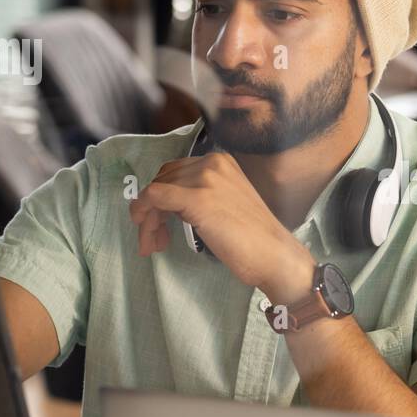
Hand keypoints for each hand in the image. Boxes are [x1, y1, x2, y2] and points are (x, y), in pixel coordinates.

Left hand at [129, 153, 315, 301]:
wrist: (273, 254)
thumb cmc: (252, 238)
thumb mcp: (224, 203)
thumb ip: (200, 195)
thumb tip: (165, 205)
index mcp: (220, 162)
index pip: (175, 172)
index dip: (161, 198)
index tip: (160, 224)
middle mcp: (211, 163)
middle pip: (163, 180)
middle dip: (152, 209)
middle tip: (154, 239)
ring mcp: (203, 178)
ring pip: (155, 190)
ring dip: (148, 220)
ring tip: (152, 245)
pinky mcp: (195, 198)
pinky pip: (154, 196)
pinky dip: (143, 214)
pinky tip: (149, 235)